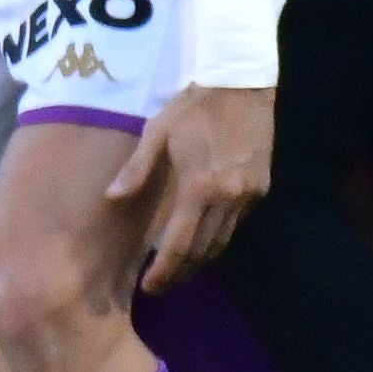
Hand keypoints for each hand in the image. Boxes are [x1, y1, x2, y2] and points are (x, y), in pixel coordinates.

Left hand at [105, 84, 274, 293]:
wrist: (243, 84)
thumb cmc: (194, 107)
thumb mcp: (158, 131)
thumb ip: (136, 169)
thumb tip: (112, 197)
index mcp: (198, 187)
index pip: (179, 245)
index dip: (163, 272)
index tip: (149, 287)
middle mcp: (227, 198)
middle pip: (202, 252)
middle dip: (180, 274)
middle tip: (159, 286)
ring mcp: (247, 196)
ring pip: (222, 243)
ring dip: (199, 261)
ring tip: (178, 271)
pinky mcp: (260, 189)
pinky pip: (235, 225)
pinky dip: (216, 239)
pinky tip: (201, 240)